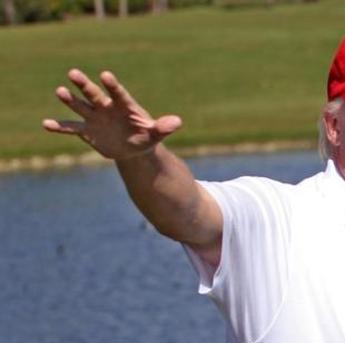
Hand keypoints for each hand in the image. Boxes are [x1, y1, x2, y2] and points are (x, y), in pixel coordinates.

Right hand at [42, 69, 181, 159]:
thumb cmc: (146, 136)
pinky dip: (60, 126)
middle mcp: (106, 107)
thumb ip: (164, 127)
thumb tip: (177, 122)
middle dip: (84, 85)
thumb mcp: (156, 133)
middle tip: (73, 73)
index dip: (112, 85)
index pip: (118, 93)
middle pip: (94, 94)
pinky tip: (46, 124)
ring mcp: (94, 117)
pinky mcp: (87, 130)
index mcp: (124, 105)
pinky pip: (71, 127)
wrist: (133, 147)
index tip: (106, 76)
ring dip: (70, 100)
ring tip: (59, 91)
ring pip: (80, 106)